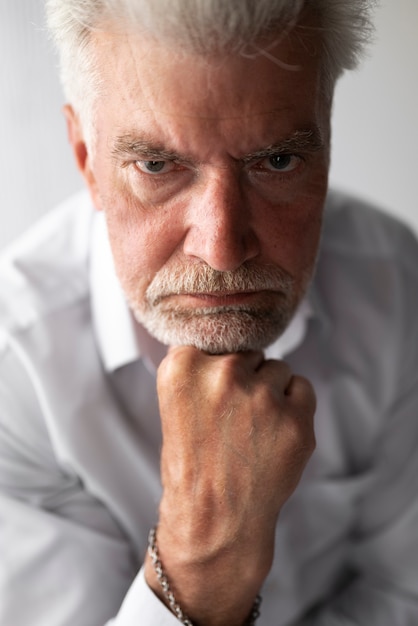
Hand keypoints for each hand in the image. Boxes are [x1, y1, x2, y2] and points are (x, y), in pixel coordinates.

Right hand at [145, 346, 315, 625]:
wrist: (213, 518)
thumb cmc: (192, 463)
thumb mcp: (176, 404)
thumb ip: (202, 370)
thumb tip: (242, 347)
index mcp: (183, 366)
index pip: (215, 343)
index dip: (217, 372)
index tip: (213, 397)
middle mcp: (224, 372)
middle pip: (249, 354)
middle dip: (246, 378)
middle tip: (234, 419)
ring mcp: (263, 395)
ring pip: (278, 369)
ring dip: (271, 392)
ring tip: (253, 431)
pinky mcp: (296, 418)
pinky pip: (303, 387)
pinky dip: (294, 407)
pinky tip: (274, 434)